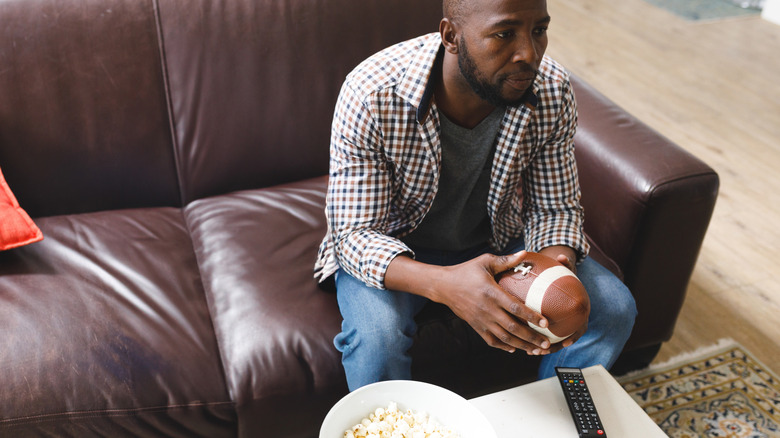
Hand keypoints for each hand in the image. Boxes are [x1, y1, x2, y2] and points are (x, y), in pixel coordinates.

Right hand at [386, 251, 561, 354]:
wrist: (443, 286)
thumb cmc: (466, 271)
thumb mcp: (485, 262)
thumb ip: (506, 261)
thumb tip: (525, 253)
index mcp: (491, 293)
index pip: (515, 307)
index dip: (531, 316)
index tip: (546, 323)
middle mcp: (487, 309)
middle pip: (512, 328)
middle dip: (531, 337)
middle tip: (546, 343)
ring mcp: (481, 320)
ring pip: (504, 338)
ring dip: (522, 346)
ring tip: (536, 350)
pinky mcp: (475, 326)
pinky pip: (491, 340)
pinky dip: (503, 346)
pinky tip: (514, 349)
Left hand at [538, 245, 587, 346]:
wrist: (562, 281)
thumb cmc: (564, 275)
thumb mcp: (566, 269)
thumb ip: (565, 264)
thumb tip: (561, 257)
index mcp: (580, 311)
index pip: (580, 327)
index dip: (574, 336)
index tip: (566, 341)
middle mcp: (572, 321)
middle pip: (565, 339)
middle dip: (554, 347)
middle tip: (543, 350)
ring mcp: (562, 326)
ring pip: (553, 341)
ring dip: (543, 348)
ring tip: (531, 352)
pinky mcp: (551, 327)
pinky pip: (544, 336)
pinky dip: (535, 340)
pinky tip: (523, 344)